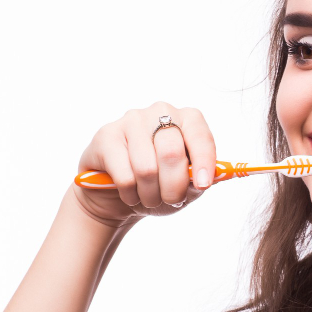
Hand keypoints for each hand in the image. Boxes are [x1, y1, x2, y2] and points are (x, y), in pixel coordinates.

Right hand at [69, 103, 216, 226]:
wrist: (118, 193)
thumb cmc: (159, 185)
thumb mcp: (185, 186)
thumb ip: (198, 180)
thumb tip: (204, 180)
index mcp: (186, 118)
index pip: (200, 135)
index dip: (204, 161)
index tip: (203, 185)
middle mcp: (159, 111)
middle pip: (171, 153)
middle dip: (174, 187)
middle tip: (171, 200)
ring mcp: (131, 120)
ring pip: (146, 168)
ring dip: (150, 195)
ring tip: (149, 198)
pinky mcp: (107, 135)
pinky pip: (124, 176)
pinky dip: (130, 195)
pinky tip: (130, 194)